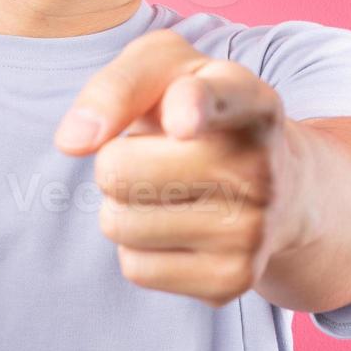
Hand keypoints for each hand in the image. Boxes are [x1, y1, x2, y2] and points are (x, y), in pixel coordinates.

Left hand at [53, 30, 309, 307]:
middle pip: (117, 169)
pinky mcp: (234, 280)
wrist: (277, 182)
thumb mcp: (164, 70)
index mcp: (249, 98)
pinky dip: (138, 246)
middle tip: (155, 154)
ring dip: (124, 205)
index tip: (182, 120)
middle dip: (114, 160)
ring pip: (119, 223)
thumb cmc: (196, 111)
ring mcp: (254, 229)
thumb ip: (117, 86)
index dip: (192, 107)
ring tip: (169, 189)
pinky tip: (178, 226)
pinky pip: (135, 266)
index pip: (215, 100)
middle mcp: (261, 165)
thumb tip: (73, 140)